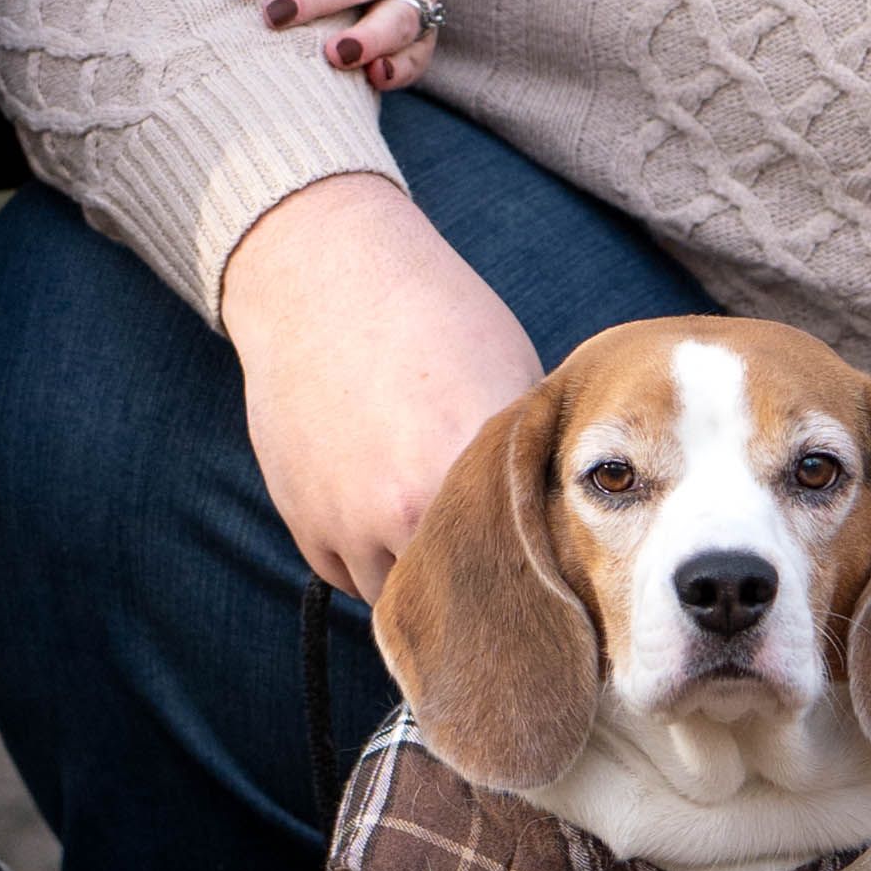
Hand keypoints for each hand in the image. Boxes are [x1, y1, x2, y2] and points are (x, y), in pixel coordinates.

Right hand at [219, 171, 542, 607]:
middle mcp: (408, 506)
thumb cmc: (432, 314)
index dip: (541, 569)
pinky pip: (347, 576)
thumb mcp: (510, 373)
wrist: (322, 277)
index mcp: (472, 466)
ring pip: (400, 593)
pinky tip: (379, 504)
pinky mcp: (305, 521)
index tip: (554, 573)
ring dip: (418, 569)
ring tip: (430, 520)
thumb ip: (529, 457)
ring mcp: (348, 520)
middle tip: (493, 560)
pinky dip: (367, 555)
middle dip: (479, 578)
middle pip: (464, 591)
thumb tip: (565, 513)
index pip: (526, 563)